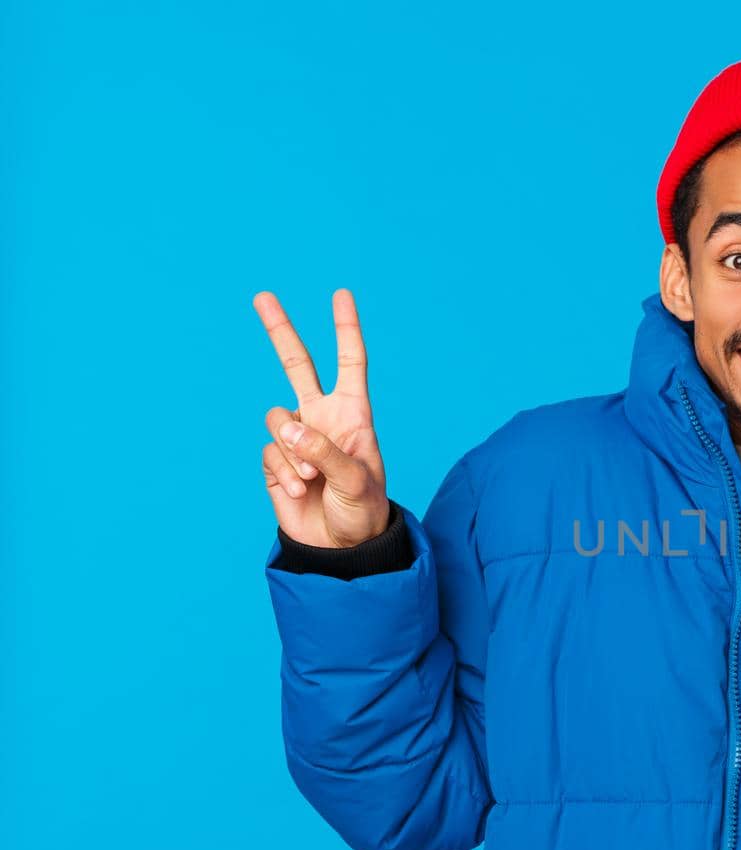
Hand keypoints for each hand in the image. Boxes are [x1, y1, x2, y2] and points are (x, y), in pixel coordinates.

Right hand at [255, 288, 390, 547]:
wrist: (341, 548)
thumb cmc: (363, 511)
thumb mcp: (356, 481)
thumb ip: (323, 451)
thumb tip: (286, 427)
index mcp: (353, 415)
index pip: (350, 363)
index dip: (346, 329)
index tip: (341, 295)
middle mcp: (321, 418)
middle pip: (297, 365)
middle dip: (280, 331)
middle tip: (262, 296)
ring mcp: (296, 439)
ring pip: (275, 419)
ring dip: (291, 452)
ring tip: (312, 480)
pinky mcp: (275, 462)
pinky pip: (268, 454)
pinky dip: (283, 474)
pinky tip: (299, 492)